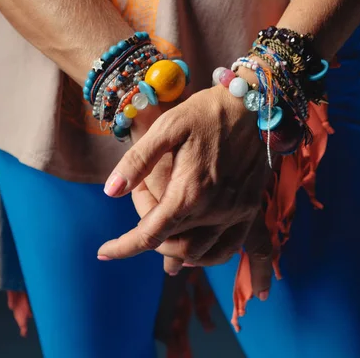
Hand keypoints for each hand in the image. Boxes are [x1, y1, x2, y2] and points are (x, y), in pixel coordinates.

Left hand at [98, 84, 273, 282]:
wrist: (255, 102)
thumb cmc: (206, 111)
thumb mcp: (167, 127)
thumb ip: (138, 161)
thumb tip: (110, 192)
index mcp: (190, 191)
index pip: (149, 235)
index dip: (122, 247)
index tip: (103, 253)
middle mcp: (215, 210)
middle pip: (174, 246)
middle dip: (150, 238)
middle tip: (142, 207)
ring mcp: (237, 212)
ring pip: (202, 254)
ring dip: (177, 252)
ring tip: (163, 237)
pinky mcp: (250, 208)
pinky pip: (232, 247)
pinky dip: (212, 256)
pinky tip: (198, 252)